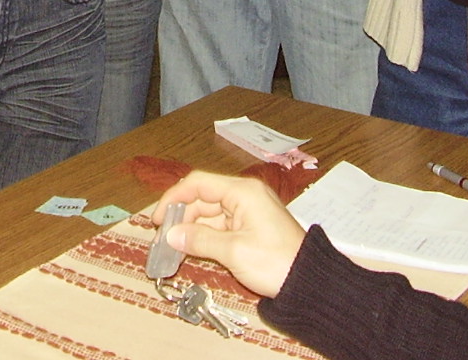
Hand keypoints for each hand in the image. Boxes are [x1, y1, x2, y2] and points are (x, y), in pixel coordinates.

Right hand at [150, 171, 304, 297]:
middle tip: (163, 240)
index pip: (199, 184)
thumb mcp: (234, 251)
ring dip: (191, 230)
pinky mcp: (250, 229)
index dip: (174, 198)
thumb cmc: (276, 263)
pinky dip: (204, 238)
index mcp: (243, 192)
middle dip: (181, 218)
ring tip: (173, 249)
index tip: (157, 219)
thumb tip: (171, 235)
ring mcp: (248, 213)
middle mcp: (244, 197)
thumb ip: (199, 241)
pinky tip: (190, 250)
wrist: (310, 283)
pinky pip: (220, 228)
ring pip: (209, 215)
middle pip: (203, 199)